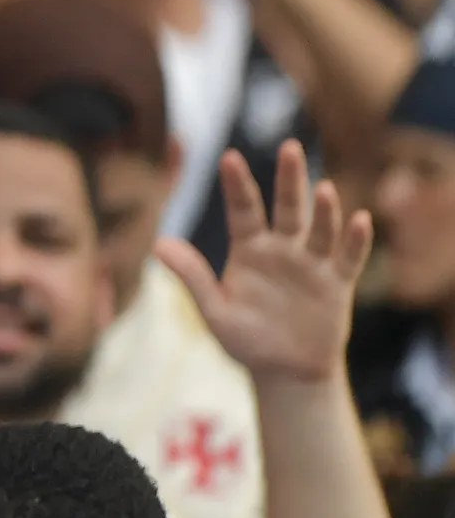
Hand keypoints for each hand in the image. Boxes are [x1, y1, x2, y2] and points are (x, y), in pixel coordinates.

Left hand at [159, 142, 372, 384]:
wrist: (286, 371)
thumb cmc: (246, 340)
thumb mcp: (214, 310)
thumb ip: (192, 276)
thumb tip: (157, 243)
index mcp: (249, 249)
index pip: (242, 209)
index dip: (237, 184)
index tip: (229, 156)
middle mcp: (282, 249)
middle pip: (287, 208)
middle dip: (288, 178)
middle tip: (288, 146)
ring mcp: (311, 264)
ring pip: (319, 229)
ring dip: (324, 210)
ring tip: (324, 188)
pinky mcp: (337, 284)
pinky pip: (348, 259)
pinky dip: (355, 241)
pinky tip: (360, 220)